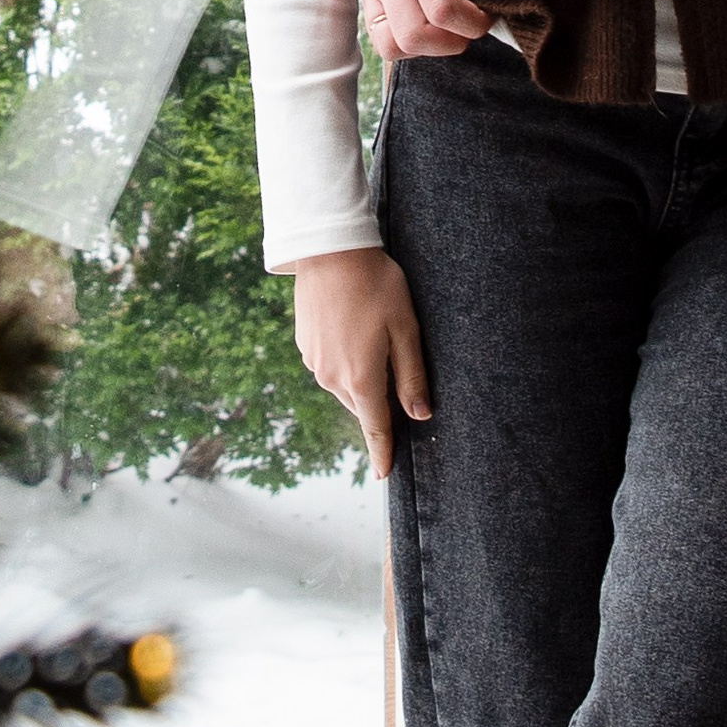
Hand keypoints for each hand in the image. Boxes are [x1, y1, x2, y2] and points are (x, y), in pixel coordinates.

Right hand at [291, 248, 430, 476]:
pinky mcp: (305, 346)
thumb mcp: (406, 329)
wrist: (330, 251)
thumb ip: (412, 376)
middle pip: (362, 405)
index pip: (376, 427)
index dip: (382, 452)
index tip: (383, 474)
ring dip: (361, 378)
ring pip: (345, 386)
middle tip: (398, 372)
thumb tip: (420, 414)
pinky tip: (354, 330)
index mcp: (361, 379)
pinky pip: (330, 366)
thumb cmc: (376, 286)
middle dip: (379, 402)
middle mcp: (332, 378)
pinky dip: (345, 360)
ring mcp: (314, 362)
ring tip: (376, 342)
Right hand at [359, 0, 492, 59]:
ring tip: (455, 26)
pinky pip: (381, 38)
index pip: (440, 6)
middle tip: (477, 22)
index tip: (492, 7)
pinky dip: (408, 43)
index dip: (472, 20)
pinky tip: (434, 24)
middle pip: (415, 34)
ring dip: (429, 47)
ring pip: (393, 44)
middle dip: (454, 39)